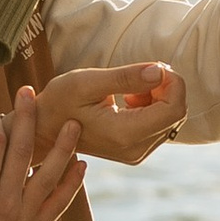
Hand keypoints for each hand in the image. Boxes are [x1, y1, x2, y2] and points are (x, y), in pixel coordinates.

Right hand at [0, 89, 86, 220]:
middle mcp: (4, 202)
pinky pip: (58, 205)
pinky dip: (72, 185)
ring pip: (49, 175)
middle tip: (31, 93)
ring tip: (73, 123)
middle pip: (22, 150)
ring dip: (63, 147)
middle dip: (28, 118)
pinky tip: (81, 164)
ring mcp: (23, 219)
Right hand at [31, 59, 188, 164]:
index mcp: (124, 133)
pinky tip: (127, 101)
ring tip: (127, 89)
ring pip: (170, 119)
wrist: (44, 128)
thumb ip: (125, 77)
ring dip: (158, 97)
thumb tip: (160, 72)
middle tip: (138, 73)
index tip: (152, 67)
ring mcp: (136, 153)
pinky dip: (151, 107)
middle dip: (165, 88)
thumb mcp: (87, 82)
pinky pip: (159, 125)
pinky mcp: (135, 150)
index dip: (172, 82)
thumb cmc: (60, 102)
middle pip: (176, 114)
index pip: (174, 109)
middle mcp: (135, 149)